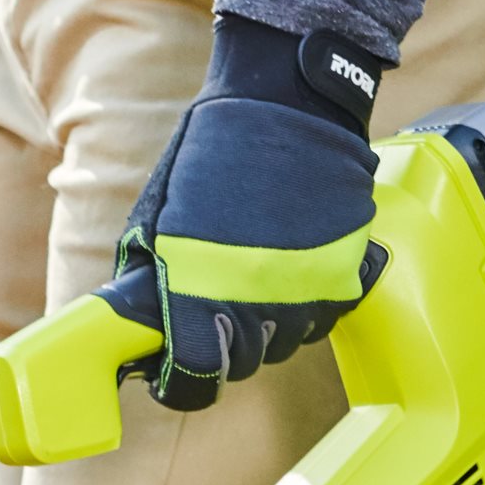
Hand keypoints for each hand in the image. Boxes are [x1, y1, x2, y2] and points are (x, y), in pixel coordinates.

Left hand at [114, 13, 390, 411]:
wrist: (288, 101)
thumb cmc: (212, 153)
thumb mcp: (157, 217)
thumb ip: (149, 279)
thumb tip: (136, 325)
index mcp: (204, 292)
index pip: (196, 378)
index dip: (182, 382)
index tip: (176, 370)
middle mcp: (261, 303)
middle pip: (245, 364)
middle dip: (226, 346)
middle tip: (215, 311)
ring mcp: (311, 292)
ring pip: (288, 340)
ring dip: (270, 322)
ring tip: (256, 274)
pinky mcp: (347, 273)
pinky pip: (324, 313)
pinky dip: (307, 300)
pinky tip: (291, 263)